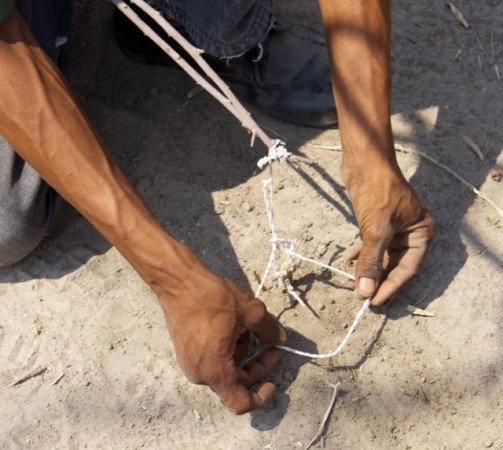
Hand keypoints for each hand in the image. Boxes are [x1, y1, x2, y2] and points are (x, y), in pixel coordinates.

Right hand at [155, 259, 285, 413]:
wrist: (178, 281)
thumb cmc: (211, 297)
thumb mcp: (250, 311)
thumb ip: (269, 330)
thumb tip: (279, 339)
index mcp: (215, 370)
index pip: (240, 403)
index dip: (260, 397)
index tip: (273, 382)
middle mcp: (200, 373)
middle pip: (236, 384)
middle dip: (257, 367)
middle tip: (273, 347)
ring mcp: (190, 363)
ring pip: (225, 370)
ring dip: (242, 354)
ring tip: (248, 327)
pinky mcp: (186, 351)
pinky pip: (212, 359)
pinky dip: (227, 349)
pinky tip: (233, 326)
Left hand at [342, 161, 435, 305]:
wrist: (364, 162)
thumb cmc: (378, 191)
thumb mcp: (376, 230)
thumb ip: (371, 262)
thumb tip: (365, 292)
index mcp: (423, 233)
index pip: (408, 269)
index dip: (391, 287)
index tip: (374, 302)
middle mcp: (412, 232)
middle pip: (395, 264)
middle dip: (377, 279)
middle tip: (360, 295)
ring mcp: (395, 227)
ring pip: (381, 255)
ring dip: (366, 268)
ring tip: (350, 282)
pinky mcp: (379, 222)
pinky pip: (371, 244)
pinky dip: (360, 252)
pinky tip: (348, 259)